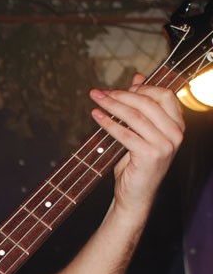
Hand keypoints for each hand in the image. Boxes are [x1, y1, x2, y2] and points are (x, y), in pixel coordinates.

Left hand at [89, 74, 184, 217]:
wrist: (135, 196)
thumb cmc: (136, 163)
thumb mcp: (140, 131)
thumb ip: (142, 105)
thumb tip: (138, 77)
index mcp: (177, 125)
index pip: (164, 95)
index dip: (141, 88)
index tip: (119, 90)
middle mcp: (176, 134)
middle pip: (148, 102)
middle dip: (121, 94)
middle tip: (100, 93)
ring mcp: (165, 145)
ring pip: (135, 115)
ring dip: (111, 105)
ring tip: (95, 100)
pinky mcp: (150, 155)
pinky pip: (125, 133)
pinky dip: (108, 122)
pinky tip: (96, 116)